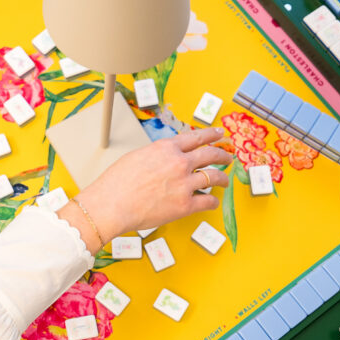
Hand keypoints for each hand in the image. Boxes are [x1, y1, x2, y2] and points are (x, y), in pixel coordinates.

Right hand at [59, 127, 230, 252]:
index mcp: (166, 148)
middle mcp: (179, 163)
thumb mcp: (137, 157)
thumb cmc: (116, 184)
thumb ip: (157, 155)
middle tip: (228, 158)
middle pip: (211, 154)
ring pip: (214, 177)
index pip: (196, 137)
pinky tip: (212, 202)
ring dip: (222, 179)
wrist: (111, 205)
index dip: (211, 134)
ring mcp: (184, 184)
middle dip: (223, 155)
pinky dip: (213, 202)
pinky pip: (208, 202)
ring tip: (224, 181)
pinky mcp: (185, 205)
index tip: (219, 134)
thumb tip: (167, 158)